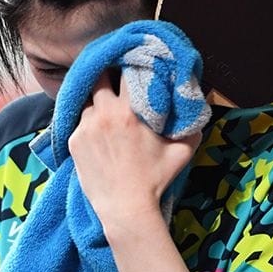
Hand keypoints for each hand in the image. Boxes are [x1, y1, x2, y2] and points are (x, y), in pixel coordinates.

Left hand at [68, 73, 200, 232]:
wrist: (126, 209)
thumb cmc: (156, 179)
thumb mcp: (182, 151)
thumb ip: (192, 125)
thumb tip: (198, 103)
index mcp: (130, 110)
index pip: (126, 70)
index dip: (130, 63)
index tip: (133, 63)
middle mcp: (105, 113)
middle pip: (98, 76)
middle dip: (106, 73)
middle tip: (114, 77)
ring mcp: (85, 127)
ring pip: (87, 100)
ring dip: (96, 101)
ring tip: (107, 110)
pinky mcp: (74, 141)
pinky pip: (79, 122)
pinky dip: (88, 123)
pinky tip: (99, 134)